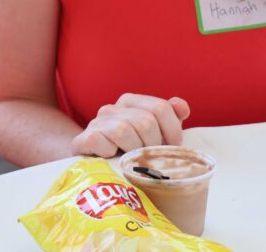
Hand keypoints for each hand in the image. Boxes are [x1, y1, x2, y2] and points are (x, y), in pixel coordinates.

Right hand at [70, 94, 190, 157]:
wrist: (92, 163)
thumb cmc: (128, 150)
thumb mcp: (153, 135)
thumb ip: (169, 118)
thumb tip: (182, 108)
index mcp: (131, 101)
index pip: (161, 108)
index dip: (172, 132)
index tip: (171, 148)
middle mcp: (113, 108)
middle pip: (145, 121)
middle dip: (154, 145)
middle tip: (152, 159)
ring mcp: (96, 122)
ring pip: (124, 130)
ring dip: (134, 151)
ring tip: (134, 161)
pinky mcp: (83, 139)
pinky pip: (100, 142)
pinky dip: (110, 153)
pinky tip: (112, 158)